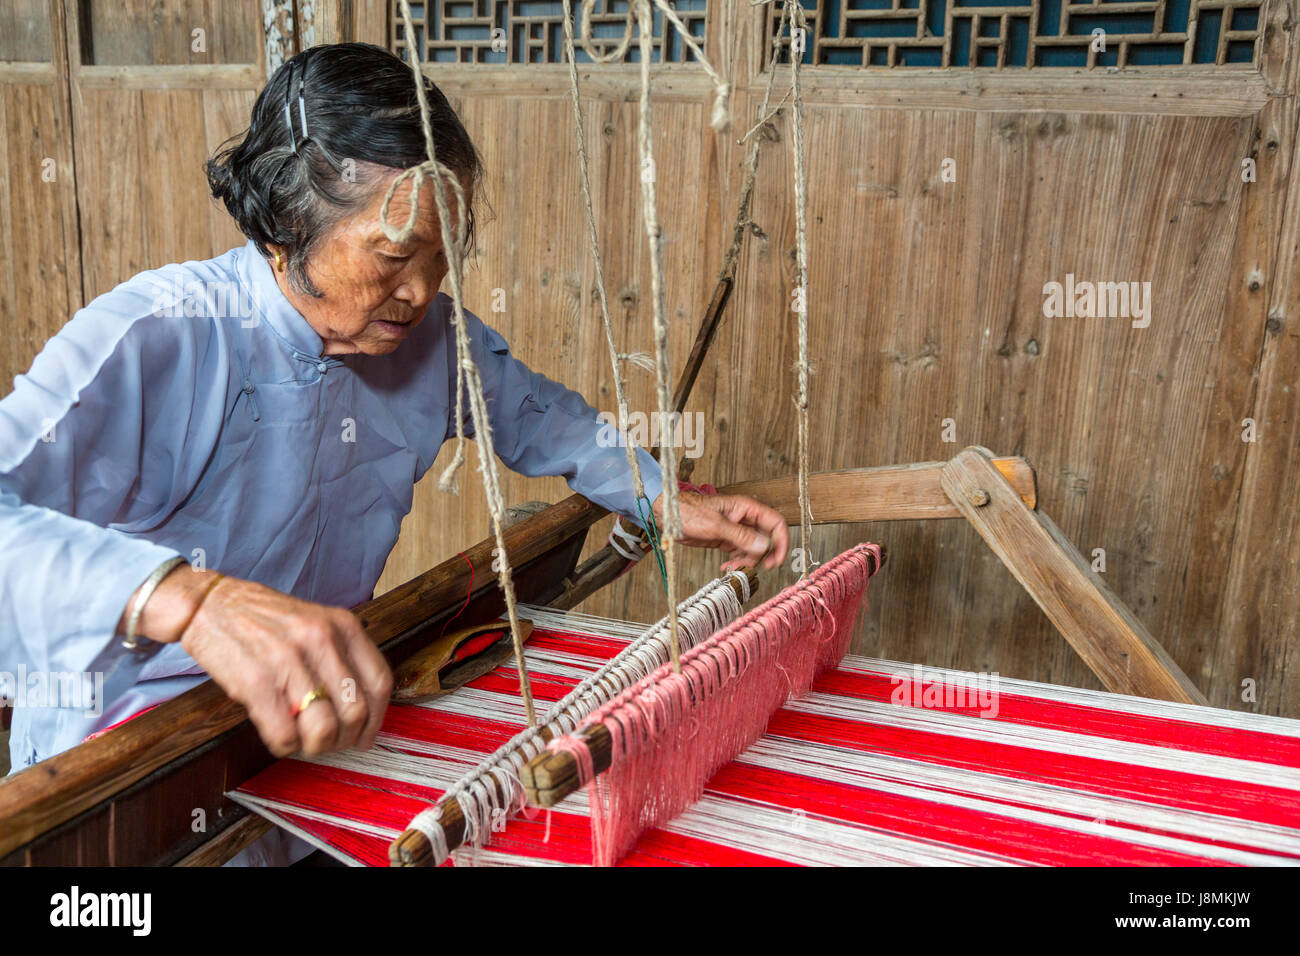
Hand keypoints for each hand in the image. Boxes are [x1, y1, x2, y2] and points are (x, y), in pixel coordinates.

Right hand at [122, 568, 391, 757]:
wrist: (209, 604)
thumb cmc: (264, 618)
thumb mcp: (316, 623)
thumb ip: (342, 656)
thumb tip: (363, 709)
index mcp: (343, 625)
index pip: (380, 682)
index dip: (377, 719)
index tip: (366, 735)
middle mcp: (322, 640)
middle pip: (356, 711)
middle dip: (346, 739)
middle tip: (330, 742)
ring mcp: (289, 660)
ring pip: (324, 729)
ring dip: (316, 747)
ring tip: (304, 741)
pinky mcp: (255, 682)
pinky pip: (284, 735)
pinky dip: (285, 746)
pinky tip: (279, 736)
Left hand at [652, 490, 789, 572]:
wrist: (668, 516)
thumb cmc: (688, 512)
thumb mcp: (716, 525)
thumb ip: (740, 536)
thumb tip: (764, 546)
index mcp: (746, 508)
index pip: (775, 523)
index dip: (781, 541)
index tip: (777, 559)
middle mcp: (744, 519)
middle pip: (767, 539)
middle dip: (764, 555)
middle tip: (760, 568)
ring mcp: (736, 530)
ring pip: (754, 549)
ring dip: (747, 561)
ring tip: (732, 567)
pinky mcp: (726, 540)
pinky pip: (740, 553)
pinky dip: (737, 562)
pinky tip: (726, 566)